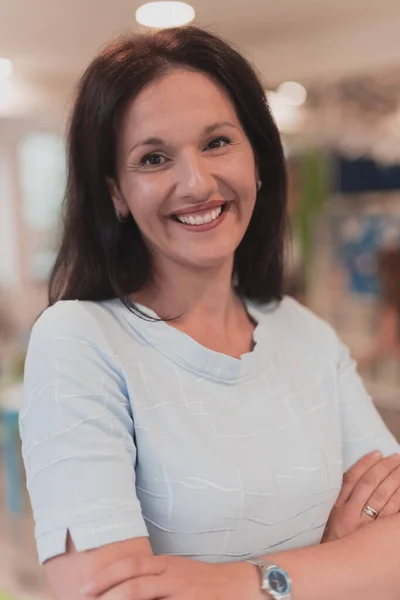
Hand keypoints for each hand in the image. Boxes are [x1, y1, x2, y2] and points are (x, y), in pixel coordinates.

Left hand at [81, 554, 259, 599]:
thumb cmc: (203, 581)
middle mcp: (172, 574)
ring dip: (121, 598)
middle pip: (134, 578)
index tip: (86, 583)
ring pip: (144, 591)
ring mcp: (182, 590)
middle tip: (84, 594)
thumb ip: (153, 577)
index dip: (107, 572)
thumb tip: (120, 588)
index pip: (131, 563)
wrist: (241, 584)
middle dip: (106, 587)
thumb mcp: (177, 572)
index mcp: (166, 564)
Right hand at [322, 450, 399, 541]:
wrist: (334, 571)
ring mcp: (366, 528)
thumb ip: (340, 499)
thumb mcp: (330, 518)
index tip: (377, 453)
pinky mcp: (377, 539)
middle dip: (386, 469)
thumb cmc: (334, 543)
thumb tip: (355, 478)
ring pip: (384, 499)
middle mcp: (351, 515)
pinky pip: (392, 516)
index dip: (366, 464)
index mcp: (338, 508)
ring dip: (396, 482)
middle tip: (397, 458)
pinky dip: (399, 502)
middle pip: (371, 485)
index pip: (353, 479)